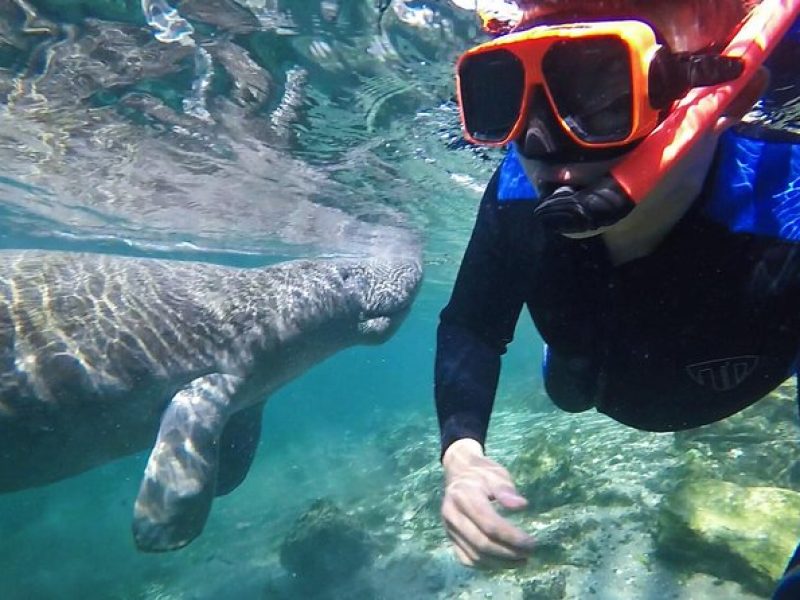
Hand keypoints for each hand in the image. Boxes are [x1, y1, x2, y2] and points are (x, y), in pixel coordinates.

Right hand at [441, 438, 534, 567]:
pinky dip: (486, 565)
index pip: (488, 523)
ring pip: (474, 555)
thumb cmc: (481, 473)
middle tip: (529, 553)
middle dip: (508, 553)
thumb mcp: (496, 474)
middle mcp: (452, 514)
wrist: (458, 473)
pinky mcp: (449, 538)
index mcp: (463, 495)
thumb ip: (506, 490)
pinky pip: (466, 559)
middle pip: (481, 543)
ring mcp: (449, 528)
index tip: (531, 542)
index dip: (511, 537)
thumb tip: (521, 506)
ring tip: (521, 560)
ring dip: (499, 563)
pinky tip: (503, 562)